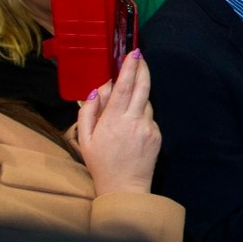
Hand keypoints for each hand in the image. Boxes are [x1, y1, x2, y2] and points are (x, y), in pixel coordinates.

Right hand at [76, 50, 161, 195]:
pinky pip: (149, 118)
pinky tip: (131, 131)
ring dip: (138, 100)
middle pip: (143, 87)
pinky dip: (141, 117)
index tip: (134, 53)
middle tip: (140, 56)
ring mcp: (149, 128)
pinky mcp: (157, 135)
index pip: (125, 87)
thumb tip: (97, 90)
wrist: (125, 188)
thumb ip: (88, 112)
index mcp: (113, 121)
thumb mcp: (84, 139)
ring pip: (146, 104)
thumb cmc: (100, 164)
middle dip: (143, 69)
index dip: (130, 68)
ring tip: (124, 113)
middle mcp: (134, 121)